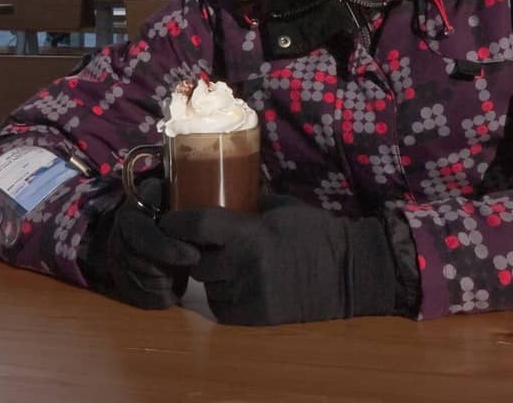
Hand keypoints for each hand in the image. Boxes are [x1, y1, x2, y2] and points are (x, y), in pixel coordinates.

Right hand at [88, 180, 199, 309]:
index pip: (145, 240)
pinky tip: (175, 287)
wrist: (147, 215)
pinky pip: (142, 299)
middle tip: (192, 263)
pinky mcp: (122, 283)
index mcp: (128, 218)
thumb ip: (176, 202)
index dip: (170, 250)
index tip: (194, 255)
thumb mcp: (168, 193)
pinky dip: (162, 298)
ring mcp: (117, 264)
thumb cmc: (165, 203)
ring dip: (167, 283)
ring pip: (144, 286)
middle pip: (144, 267)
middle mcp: (117, 242)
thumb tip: (193, 217)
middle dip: (171, 269)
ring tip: (183, 271)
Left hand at [159, 194, 394, 324]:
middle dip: (194, 250)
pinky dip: (222, 294)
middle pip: (197, 260)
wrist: (347, 273)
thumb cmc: (315, 232)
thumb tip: (219, 194)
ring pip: (206, 286)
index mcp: (251, 234)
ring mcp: (248, 296)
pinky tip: (235, 282)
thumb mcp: (280, 207)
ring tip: (223, 261)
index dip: (176, 222)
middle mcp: (244, 267)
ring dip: (209, 274)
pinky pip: (221, 307)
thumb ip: (248, 205)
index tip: (165, 217)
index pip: (198, 225)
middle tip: (201, 241)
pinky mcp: (255, 318)